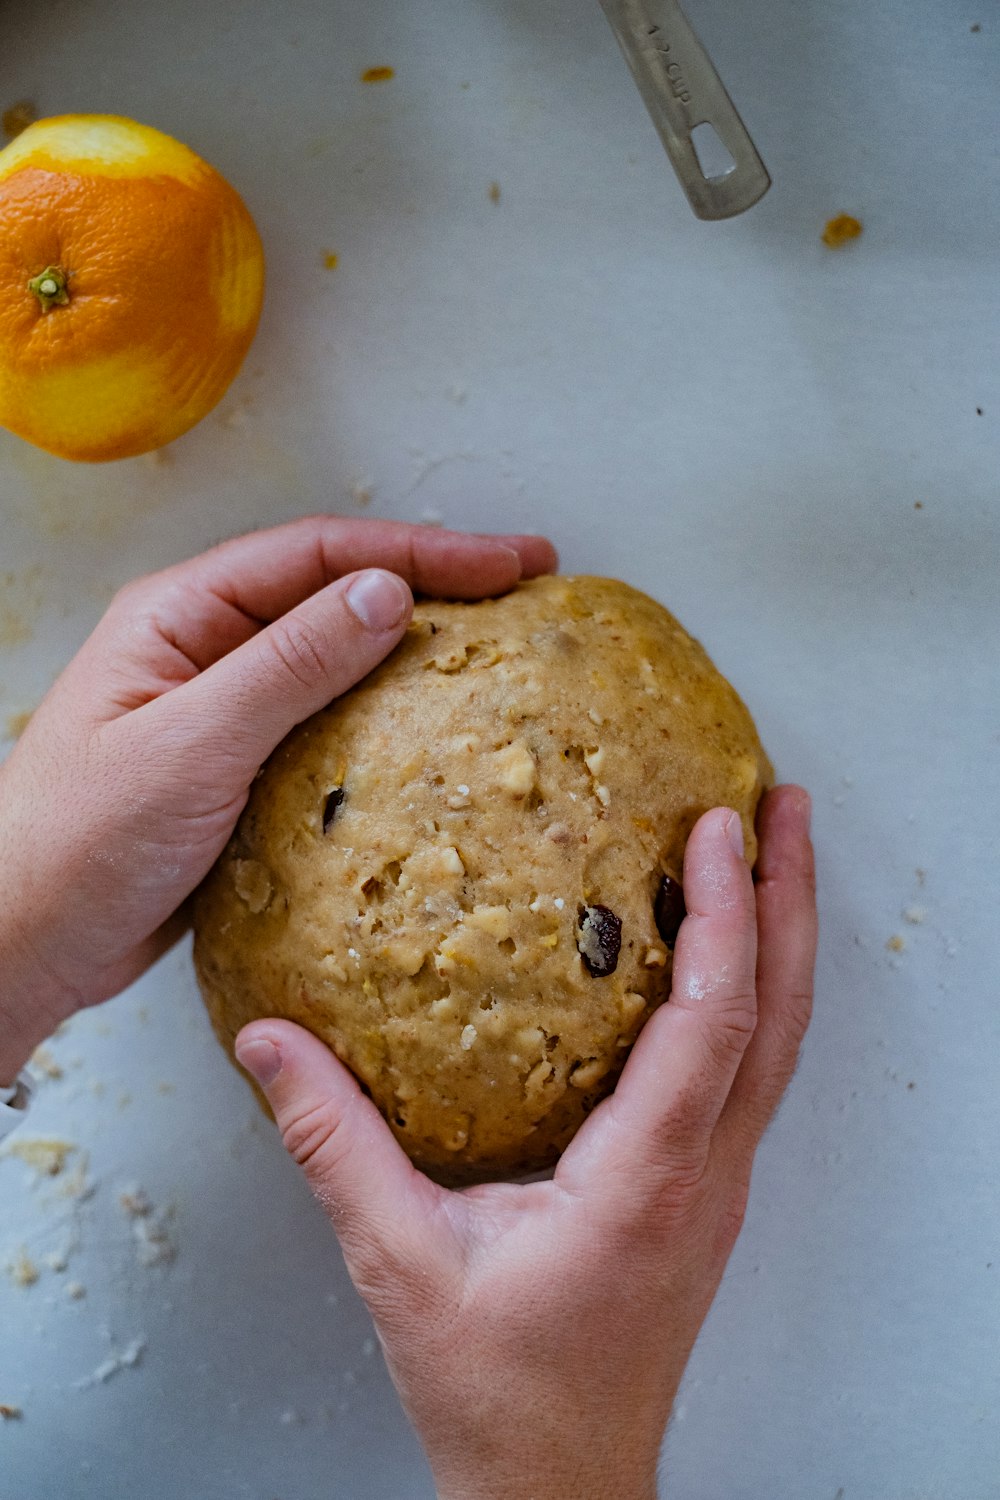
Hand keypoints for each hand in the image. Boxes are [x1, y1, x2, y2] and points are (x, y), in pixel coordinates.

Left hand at [0, 517, 556, 1082]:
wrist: (21, 945)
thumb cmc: (74, 842)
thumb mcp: (191, 742)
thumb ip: (290, 666)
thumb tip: (386, 594)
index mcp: (182, 616)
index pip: (322, 556)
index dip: (425, 552)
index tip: (511, 562)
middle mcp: (205, 650)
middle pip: (337, 596)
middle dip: (434, 588)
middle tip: (526, 594)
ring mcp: (224, 712)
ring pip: (338, 664)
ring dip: (416, 655)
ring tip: (498, 656)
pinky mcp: (240, 773)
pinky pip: (328, 730)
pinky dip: (387, 725)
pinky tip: (434, 741)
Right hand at [236, 787, 816, 1499]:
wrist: (558, 1488)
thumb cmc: (497, 1392)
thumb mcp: (399, 1262)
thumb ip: (335, 1145)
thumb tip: (271, 1044)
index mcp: (647, 1181)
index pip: (712, 1024)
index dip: (725, 919)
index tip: (719, 830)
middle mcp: (703, 1174)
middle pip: (778, 1015)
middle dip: (790, 900)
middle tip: (787, 805)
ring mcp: (715, 1186)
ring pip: (775, 1042)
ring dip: (782, 941)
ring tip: (774, 855)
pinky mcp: (700, 1193)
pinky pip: (748, 1071)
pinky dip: (752, 994)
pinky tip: (722, 962)